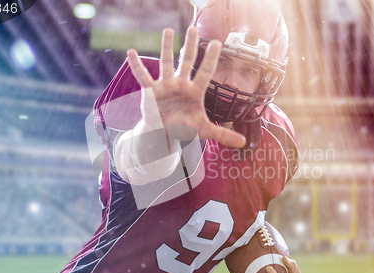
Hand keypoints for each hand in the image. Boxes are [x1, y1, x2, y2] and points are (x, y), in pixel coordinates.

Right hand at [127, 26, 245, 147]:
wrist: (164, 134)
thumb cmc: (185, 128)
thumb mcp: (204, 130)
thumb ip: (223, 133)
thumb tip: (243, 143)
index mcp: (195, 91)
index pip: (205, 71)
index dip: (211, 58)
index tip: (217, 42)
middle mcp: (180, 84)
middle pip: (187, 61)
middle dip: (190, 45)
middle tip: (193, 28)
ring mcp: (165, 85)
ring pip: (166, 62)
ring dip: (166, 47)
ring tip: (168, 30)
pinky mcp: (150, 91)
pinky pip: (142, 76)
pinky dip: (136, 65)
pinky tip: (131, 52)